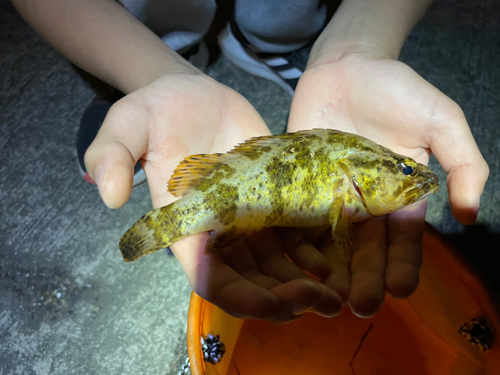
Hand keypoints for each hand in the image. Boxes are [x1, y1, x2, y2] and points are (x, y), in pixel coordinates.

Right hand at [84, 73, 340, 321]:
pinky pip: (296, 231)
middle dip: (283, 297)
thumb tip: (110, 196)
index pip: (210, 276)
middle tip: (320, 301)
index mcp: (186, 225)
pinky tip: (337, 257)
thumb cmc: (155, 110)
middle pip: (252, 278)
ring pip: (278, 263)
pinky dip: (315, 249)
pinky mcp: (274, 196)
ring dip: (305, 282)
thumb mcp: (126, 123)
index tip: (271, 304)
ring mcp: (250, 215)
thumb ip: (111, 155)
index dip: (239, 296)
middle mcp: (220, 229)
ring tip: (337, 290)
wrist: (190, 93)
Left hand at [288, 50, 488, 316]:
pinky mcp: (302, 184)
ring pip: (333, 240)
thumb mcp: (442, 120)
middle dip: (366, 276)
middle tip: (361, 305)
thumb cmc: (396, 89)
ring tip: (327, 296)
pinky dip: (300, 241)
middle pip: (366, 246)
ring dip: (332, 270)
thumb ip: (463, 163)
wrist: (346, 66)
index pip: (405, 238)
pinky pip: (301, 216)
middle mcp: (366, 201)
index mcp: (401, 194)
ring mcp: (331, 195)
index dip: (404, 263)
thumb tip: (468, 214)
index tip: (401, 290)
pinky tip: (296, 264)